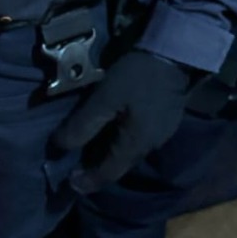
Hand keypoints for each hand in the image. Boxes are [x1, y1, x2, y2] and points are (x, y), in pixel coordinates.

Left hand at [50, 49, 195, 193]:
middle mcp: (150, 146)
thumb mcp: (104, 98)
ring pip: (129, 154)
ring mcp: (161, 134)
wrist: (177, 52)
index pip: (108, 174)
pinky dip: (120, 143)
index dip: (87, 181)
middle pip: (119, 167)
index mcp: (135, 145)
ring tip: (88, 152)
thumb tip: (59, 146)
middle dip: (96, 171)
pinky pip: (137, 141)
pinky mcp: (165, 122)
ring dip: (108, 157)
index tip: (70, 184)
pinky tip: (110, 133)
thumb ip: (82, 124)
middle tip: (75, 170)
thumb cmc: (138, 75)